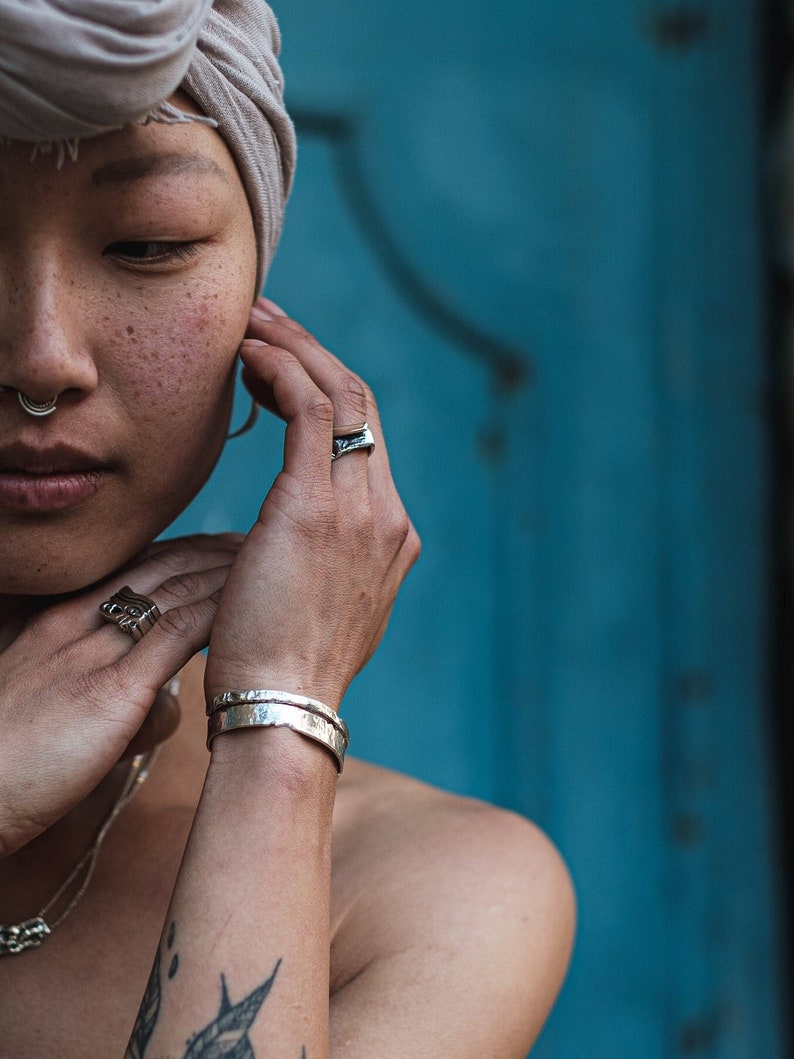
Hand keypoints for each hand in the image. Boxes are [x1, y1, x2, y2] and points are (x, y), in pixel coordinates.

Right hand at [0, 534, 239, 855]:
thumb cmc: (7, 769)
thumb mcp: (58, 716)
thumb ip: (112, 698)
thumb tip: (164, 704)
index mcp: (56, 625)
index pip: (130, 572)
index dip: (179, 554)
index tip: (215, 547)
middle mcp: (75, 625)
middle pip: (158, 569)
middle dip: (209, 551)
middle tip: (250, 542)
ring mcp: (92, 653)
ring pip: (174, 591)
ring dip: (224, 572)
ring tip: (264, 560)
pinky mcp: (111, 690)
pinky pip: (176, 633)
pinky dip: (216, 611)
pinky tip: (247, 603)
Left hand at [204, 299, 419, 711]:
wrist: (281, 710)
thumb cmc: (279, 667)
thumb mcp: (315, 606)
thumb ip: (321, 561)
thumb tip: (294, 540)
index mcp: (389, 537)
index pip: (363, 440)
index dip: (322, 392)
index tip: (279, 368)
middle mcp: (387, 514)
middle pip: (360, 405)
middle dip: (312, 355)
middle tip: (268, 323)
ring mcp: (361, 508)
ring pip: (341, 395)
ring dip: (294, 350)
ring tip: (251, 325)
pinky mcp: (318, 506)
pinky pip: (309, 411)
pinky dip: (280, 372)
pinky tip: (246, 357)